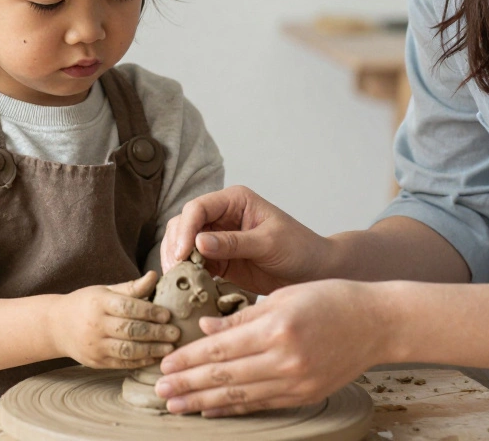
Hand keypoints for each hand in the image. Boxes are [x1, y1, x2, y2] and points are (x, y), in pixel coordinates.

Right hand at [51, 271, 180, 368]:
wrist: (56, 326)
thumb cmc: (87, 304)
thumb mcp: (105, 291)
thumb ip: (131, 288)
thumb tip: (155, 276)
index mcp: (99, 303)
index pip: (128, 307)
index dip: (150, 311)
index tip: (168, 315)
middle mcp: (96, 325)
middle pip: (130, 330)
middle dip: (156, 333)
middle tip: (176, 333)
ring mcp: (95, 346)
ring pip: (128, 350)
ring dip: (152, 350)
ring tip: (170, 348)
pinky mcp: (97, 362)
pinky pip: (122, 363)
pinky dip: (140, 361)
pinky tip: (155, 358)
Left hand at [153, 279, 392, 415]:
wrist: (377, 322)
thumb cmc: (331, 299)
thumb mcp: (283, 296)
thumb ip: (241, 317)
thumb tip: (204, 329)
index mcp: (276, 327)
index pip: (220, 347)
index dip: (189, 359)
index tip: (165, 364)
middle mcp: (284, 358)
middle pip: (224, 374)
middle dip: (188, 384)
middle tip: (160, 390)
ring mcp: (296, 381)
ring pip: (239, 394)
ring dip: (203, 401)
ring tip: (177, 405)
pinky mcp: (304, 395)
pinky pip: (261, 404)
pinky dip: (233, 407)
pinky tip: (211, 408)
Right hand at [160, 185, 331, 293]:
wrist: (313, 272)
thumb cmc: (299, 249)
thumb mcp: (268, 243)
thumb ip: (234, 243)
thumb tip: (198, 243)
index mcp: (234, 201)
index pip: (198, 208)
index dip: (186, 229)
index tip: (183, 254)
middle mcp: (221, 216)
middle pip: (183, 224)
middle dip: (176, 245)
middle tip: (176, 271)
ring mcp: (216, 239)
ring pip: (182, 244)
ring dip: (177, 261)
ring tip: (179, 281)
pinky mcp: (217, 261)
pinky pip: (193, 265)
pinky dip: (186, 274)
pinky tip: (185, 287)